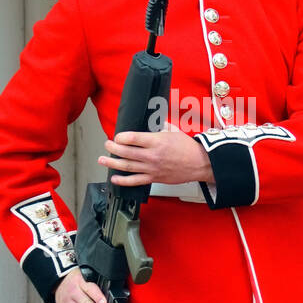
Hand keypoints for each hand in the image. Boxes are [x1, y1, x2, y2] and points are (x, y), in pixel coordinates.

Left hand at [98, 123, 214, 186]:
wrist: (200, 163)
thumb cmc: (188, 148)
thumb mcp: (174, 131)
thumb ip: (161, 126)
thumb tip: (154, 121)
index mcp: (156, 141)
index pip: (132, 138)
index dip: (121, 137)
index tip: (117, 136)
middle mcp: (152, 155)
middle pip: (126, 152)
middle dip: (113, 148)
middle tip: (107, 145)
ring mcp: (152, 168)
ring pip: (127, 166)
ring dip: (112, 163)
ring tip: (102, 160)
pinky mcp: (154, 178)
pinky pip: (135, 181)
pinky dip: (123, 181)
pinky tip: (115, 178)